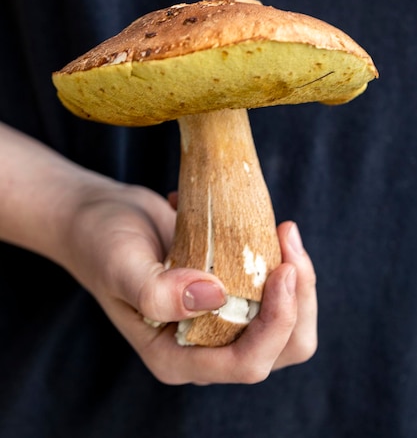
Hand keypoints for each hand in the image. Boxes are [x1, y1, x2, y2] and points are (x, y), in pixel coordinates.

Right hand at [63, 184, 316, 384]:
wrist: (100, 216)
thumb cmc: (101, 242)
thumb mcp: (121, 265)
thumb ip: (157, 292)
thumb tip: (216, 296)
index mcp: (177, 356)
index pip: (247, 363)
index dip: (278, 322)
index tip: (284, 267)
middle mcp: (204, 346)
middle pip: (280, 348)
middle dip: (299, 299)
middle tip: (289, 239)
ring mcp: (219, 317)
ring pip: (286, 320)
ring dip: (297, 277)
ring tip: (283, 229)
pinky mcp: (228, 288)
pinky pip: (272, 288)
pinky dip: (280, 259)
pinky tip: (261, 223)